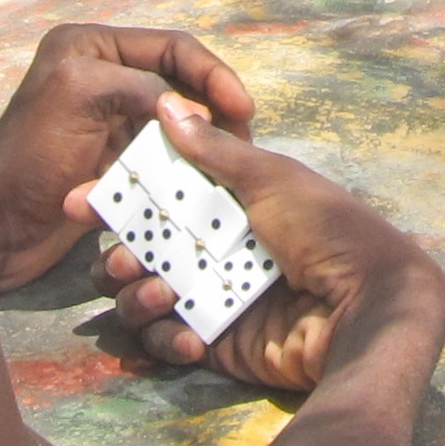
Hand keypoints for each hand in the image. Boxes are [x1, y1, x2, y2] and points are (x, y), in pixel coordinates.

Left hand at [0, 24, 257, 292]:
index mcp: (93, 47)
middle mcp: (104, 77)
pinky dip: (183, 169)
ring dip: (203, 143)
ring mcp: (110, 123)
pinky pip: (163, 158)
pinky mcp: (114, 163)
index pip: (173, 48)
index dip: (213, 74)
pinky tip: (204, 183)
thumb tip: (199, 115)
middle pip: (181, 84)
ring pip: (177, 125)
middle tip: (243, 142)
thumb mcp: (83, 95)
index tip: (243, 108)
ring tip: (231, 164)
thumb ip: (144, 89)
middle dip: (215, 110)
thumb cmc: (30, 155)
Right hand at [72, 102, 444, 386]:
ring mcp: (214, 296)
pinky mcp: (215, 342)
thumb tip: (167, 103)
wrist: (363, 307)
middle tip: (117, 260)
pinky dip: (168, 339)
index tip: (81, 200)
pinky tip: (190, 339)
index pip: (162, 197)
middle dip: (119, 256)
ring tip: (159, 296)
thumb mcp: (270, 178)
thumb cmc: (324, 229)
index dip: (121, 198)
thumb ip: (213, 150)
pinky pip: (169, 341)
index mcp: (230, 203)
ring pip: (145, 298)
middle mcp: (216, 247)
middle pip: (142, 251)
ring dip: (138, 298)